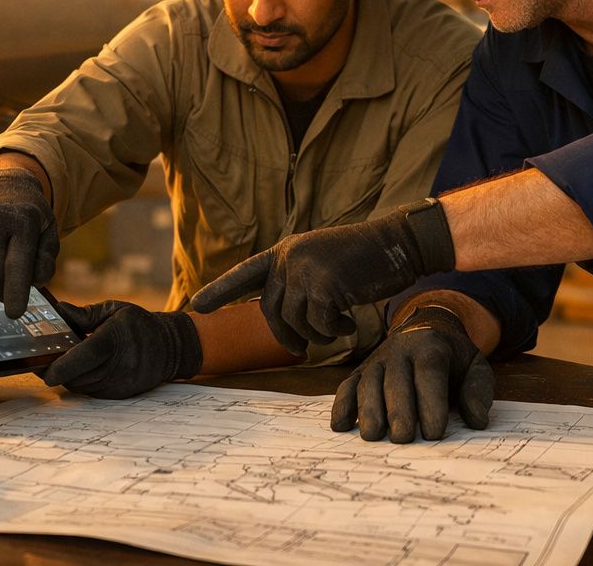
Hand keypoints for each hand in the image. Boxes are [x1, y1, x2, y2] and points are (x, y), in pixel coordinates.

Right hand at [0, 168, 58, 317]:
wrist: (4, 185)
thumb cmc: (30, 216)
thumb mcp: (48, 232)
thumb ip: (46, 259)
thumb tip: (34, 283)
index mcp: (22, 221)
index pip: (17, 264)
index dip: (16, 292)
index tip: (14, 314)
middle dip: (2, 292)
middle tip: (9, 294)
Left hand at [41, 300, 201, 398]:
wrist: (169, 346)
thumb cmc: (137, 324)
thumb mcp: (114, 309)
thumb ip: (85, 313)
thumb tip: (60, 309)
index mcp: (116, 338)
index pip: (86, 355)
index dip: (63, 365)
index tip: (45, 370)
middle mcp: (121, 364)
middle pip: (80, 375)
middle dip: (58, 372)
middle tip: (41, 364)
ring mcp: (122, 382)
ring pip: (83, 386)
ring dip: (69, 378)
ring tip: (59, 366)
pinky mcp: (122, 393)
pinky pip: (93, 392)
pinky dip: (82, 383)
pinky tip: (79, 372)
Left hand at [189, 199, 454, 353]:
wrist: (397, 244)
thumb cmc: (363, 260)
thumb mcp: (321, 264)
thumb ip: (297, 281)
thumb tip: (279, 316)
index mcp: (285, 251)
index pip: (245, 273)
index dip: (220, 290)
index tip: (196, 305)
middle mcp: (290, 256)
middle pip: (271, 310)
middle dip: (286, 336)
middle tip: (302, 348)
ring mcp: (306, 268)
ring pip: (295, 321)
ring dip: (317, 334)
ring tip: (338, 324)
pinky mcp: (326, 283)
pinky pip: (320, 324)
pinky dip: (334, 330)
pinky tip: (351, 320)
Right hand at [330, 305, 493, 441]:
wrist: (426, 327)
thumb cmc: (453, 356)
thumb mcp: (475, 365)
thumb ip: (479, 391)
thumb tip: (477, 421)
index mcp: (431, 347)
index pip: (429, 372)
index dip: (430, 402)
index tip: (435, 433)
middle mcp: (400, 351)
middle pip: (395, 381)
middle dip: (398, 411)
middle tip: (403, 439)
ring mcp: (376, 361)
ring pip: (367, 384)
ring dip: (368, 410)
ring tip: (373, 436)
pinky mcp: (360, 372)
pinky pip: (346, 387)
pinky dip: (341, 406)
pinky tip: (341, 426)